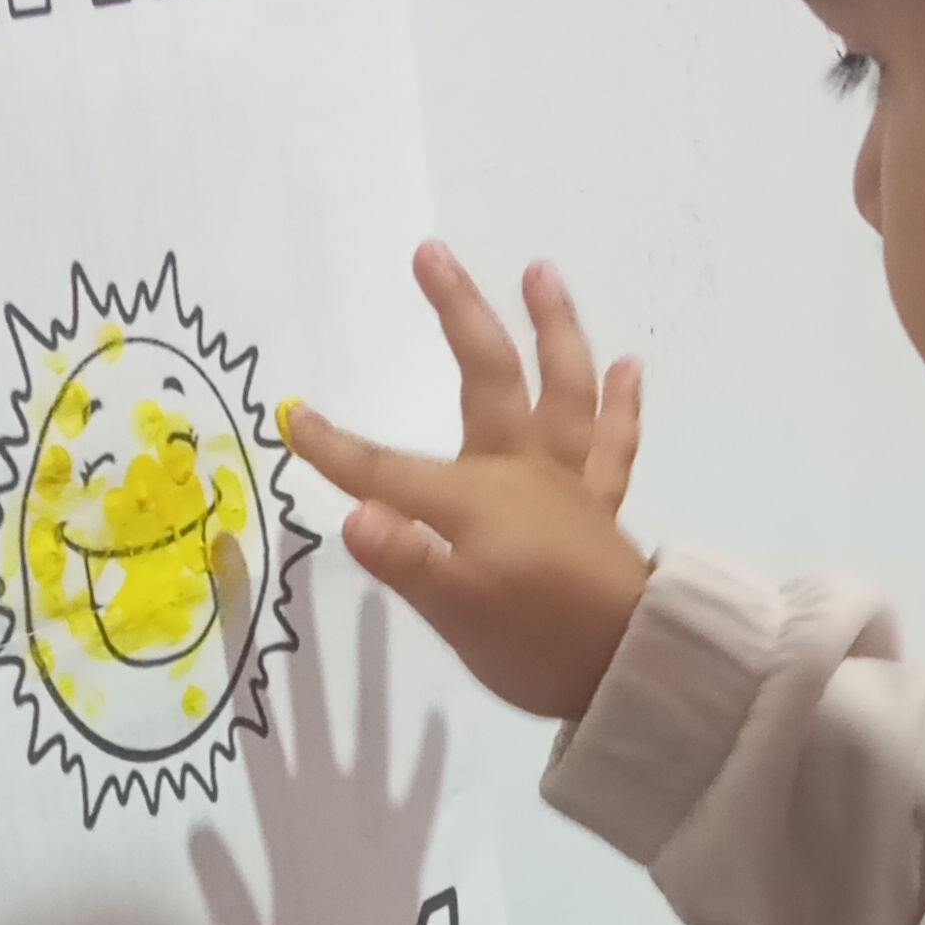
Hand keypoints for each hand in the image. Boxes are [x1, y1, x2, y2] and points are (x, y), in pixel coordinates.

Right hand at [281, 243, 650, 721]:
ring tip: (540, 271)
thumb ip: (407, 561)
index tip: (292, 417)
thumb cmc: (536, 645)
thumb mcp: (457, 615)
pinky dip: (620, 405)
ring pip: (562, 388)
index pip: (387, 471)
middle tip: (431, 253)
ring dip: (553, 326)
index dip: (337, 448)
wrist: (632, 670)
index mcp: (474, 499)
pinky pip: (611, 443)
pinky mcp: (598, 505)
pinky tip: (628, 365)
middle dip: (457, 313)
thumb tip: (355, 516)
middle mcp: (520, 472)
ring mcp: (566, 482)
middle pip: (488, 376)